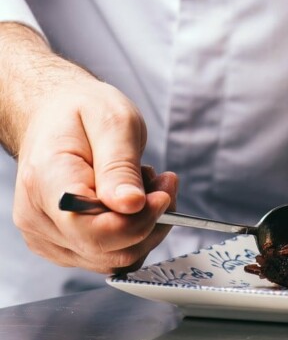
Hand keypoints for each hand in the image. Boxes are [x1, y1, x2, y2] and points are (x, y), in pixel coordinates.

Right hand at [1, 23, 175, 272]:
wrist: (55, 114)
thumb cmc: (83, 112)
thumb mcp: (113, 122)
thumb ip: (121, 167)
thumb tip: (132, 205)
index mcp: (47, 182)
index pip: (91, 230)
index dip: (137, 221)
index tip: (163, 194)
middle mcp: (39, 217)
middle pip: (108, 250)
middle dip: (150, 221)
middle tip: (163, 183)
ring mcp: (48, 236)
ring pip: (113, 259)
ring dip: (145, 228)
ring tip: (146, 186)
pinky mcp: (63, 244)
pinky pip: (109, 256)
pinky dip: (134, 235)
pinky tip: (135, 204)